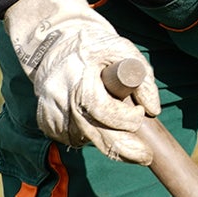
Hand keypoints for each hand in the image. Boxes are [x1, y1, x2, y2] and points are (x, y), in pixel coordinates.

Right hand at [4, 0, 160, 163]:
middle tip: (145, 157)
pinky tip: (95, 126)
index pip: (101, 109)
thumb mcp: (123, 50)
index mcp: (79, 74)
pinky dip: (83, 137)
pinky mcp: (44, 116)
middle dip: (121, 149)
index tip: (141, 114)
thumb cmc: (95, 44)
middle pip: (90, 131)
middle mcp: (59, 93)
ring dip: (101, 141)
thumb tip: (153, 109)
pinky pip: (65, 136)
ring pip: (78, 137)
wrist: (56, 39)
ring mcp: (48, 105)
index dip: (125, 118)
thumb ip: (143, 77)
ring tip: (119, 133)